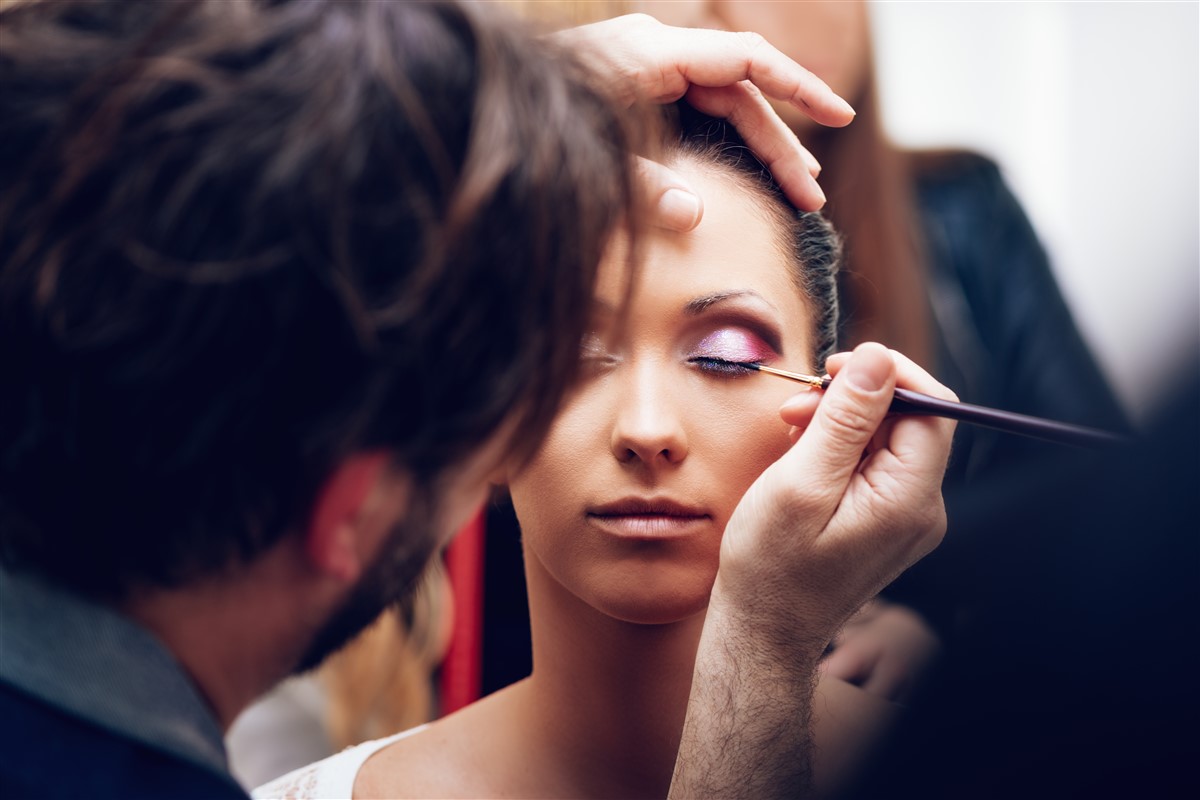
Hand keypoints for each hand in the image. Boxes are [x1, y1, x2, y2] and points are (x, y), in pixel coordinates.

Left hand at [552, 13, 854, 226]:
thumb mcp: (585, 161)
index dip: (799, 87)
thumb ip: (638, 185)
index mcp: (651, 54)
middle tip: (812, 198)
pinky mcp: (637, 90)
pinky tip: (752, 172)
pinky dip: (728, 141)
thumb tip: (693, 216)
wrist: (482, 109)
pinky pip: (699, 110)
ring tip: (797, 192)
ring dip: (761, 147)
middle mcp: (655, 53)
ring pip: (724, 105)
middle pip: (741, 93)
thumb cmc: (530, 130)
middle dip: (780, 144)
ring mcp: (646, 70)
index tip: (841, 115)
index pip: (747, 60)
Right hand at [672, 343, 954, 797]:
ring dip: (840, 423)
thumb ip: (845, 418)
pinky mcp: (887, 522)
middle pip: (909, 421)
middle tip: (794, 406)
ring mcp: (906, 518)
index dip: (889, 373)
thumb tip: (877, 358)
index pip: (932, 408)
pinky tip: (803, 457)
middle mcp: (921, 508)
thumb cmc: (770, 566)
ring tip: (790, 432)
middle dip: (853, 399)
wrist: (764, 630)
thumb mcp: (800, 481)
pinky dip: (840, 450)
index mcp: (908, 499)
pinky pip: (874, 466)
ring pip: (887, 440)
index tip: (836, 365)